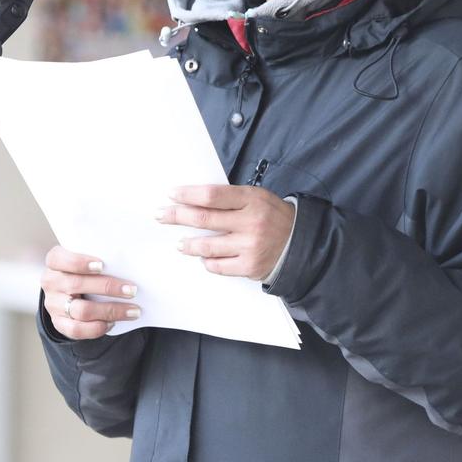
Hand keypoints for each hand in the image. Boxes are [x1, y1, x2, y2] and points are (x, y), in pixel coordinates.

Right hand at [41, 247, 138, 339]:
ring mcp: (53, 304)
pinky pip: (77, 330)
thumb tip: (128, 267)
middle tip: (132, 290)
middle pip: (76, 285)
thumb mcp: (86, 261)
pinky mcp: (58, 323)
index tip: (102, 265)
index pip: (60, 259)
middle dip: (107, 287)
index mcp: (55, 261)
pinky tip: (113, 322)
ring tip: (133, 310)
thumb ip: (100, 260)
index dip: (79, 262)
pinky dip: (97, 327)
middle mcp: (51, 282)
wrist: (69, 294)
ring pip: (81, 310)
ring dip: (110, 311)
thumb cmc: (85, 272)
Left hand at [160, 184, 295, 279]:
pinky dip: (207, 262)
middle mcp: (250, 223)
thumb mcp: (257, 197)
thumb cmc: (273, 217)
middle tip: (162, 215)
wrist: (300, 243)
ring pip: (207, 246)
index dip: (188, 195)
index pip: (212, 196)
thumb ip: (230, 198)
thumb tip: (194, 200)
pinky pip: (218, 266)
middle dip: (177, 216)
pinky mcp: (249, 266)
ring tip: (180, 244)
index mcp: (252, 200)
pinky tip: (204, 257)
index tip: (172, 194)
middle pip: (204, 219)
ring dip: (188, 244)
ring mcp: (249, 246)